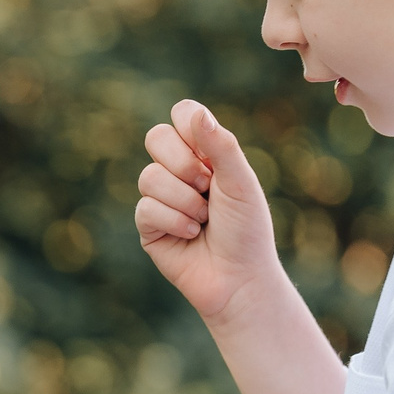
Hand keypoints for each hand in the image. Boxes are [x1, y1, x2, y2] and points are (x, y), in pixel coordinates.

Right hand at [136, 100, 282, 324]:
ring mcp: (160, 198)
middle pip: (156, 137)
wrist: (239, 279)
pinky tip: (192, 236)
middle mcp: (179, 171)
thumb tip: (196, 114)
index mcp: (205, 153)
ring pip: (149, 177)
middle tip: (207, 187)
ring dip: (184, 201)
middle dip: (184, 164)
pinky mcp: (148, 226)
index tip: (211, 156)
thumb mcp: (240, 182)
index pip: (182, 114)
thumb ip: (221, 145)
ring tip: (204, 220)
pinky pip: (146, 208)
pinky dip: (175, 222)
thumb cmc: (246, 230)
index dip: (190, 128)